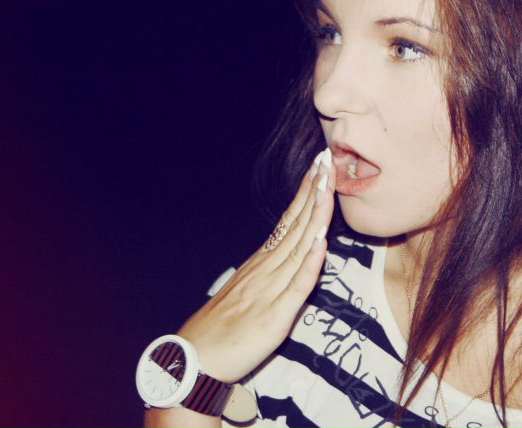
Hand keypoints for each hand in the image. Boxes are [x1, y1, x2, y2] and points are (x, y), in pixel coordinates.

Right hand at [176, 149, 334, 382]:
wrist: (194, 362)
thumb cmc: (221, 330)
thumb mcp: (248, 293)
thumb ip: (270, 273)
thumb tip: (292, 254)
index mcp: (261, 263)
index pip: (288, 220)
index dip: (306, 193)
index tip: (319, 166)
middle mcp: (265, 270)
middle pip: (295, 224)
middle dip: (313, 191)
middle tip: (327, 160)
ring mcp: (270, 291)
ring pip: (297, 247)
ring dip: (314, 216)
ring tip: (327, 188)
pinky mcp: (274, 317)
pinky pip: (295, 287)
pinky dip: (308, 264)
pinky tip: (319, 243)